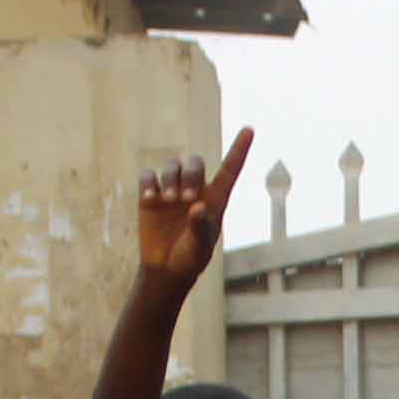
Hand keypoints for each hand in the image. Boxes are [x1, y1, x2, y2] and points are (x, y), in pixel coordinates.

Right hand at [134, 129, 253, 287]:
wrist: (165, 269)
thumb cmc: (189, 259)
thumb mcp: (198, 247)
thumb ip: (200, 228)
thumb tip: (198, 206)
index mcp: (215, 200)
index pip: (229, 170)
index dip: (239, 150)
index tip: (249, 130)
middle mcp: (194, 190)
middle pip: (194, 163)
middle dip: (190, 174)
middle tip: (186, 198)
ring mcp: (171, 191)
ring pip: (172, 166)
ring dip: (171, 178)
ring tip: (168, 199)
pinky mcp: (150, 196)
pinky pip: (148, 176)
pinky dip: (148, 182)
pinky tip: (150, 197)